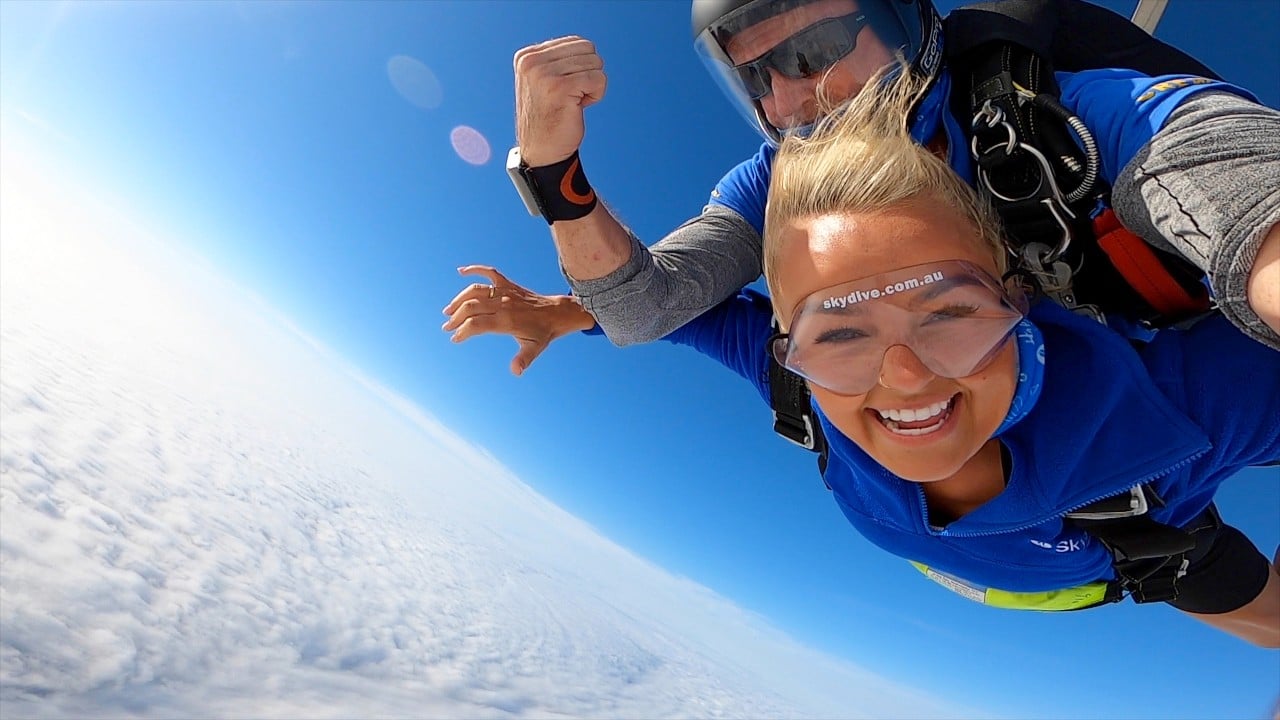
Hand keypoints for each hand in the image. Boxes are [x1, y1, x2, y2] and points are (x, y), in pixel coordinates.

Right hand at [442, 265, 596, 375]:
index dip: (462, 332)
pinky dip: (474, 269)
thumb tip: (516, 372)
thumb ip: (524, 360)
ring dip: (459, 299)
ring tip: (448, 310)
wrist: (557, 313)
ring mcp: (505, 291)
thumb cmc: (543, 333)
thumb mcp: (535, 348)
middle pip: (471, 307)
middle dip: (456, 318)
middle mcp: (503, 304)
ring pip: (475, 290)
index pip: (477, 325)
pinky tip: (461, 271)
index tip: (455, 339)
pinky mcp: (508, 283)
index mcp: (507, 320)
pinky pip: (489, 272)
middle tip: (447, 327)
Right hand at [513, 36, 605, 166]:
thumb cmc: (549, 118)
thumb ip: (558, 60)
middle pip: (588, 49)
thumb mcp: (544, 81)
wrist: (542, 151)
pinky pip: (598, 79)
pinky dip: (597, 95)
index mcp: (527, 56)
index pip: (577, 42)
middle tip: (571, 96)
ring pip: (595, 63)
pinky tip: (579, 107)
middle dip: (588, 74)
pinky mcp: (560, 87)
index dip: (580, 67)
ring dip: (591, 86)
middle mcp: (532, 61)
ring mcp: (544, 73)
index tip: (565, 89)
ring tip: (573, 102)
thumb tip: (586, 46)